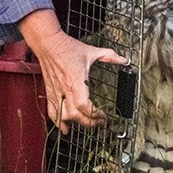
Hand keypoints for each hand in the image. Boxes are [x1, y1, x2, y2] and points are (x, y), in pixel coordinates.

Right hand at [18, 10, 127, 133]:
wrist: (48, 43)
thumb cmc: (68, 47)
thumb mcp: (91, 51)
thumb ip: (109, 56)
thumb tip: (124, 60)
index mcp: (77, 79)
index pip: (85, 105)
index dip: (95, 113)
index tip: (103, 114)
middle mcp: (65, 88)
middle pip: (76, 114)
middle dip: (89, 122)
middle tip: (99, 121)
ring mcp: (56, 91)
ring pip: (64, 115)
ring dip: (75, 122)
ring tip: (86, 123)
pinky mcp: (50, 91)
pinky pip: (52, 111)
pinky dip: (58, 122)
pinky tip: (65, 129)